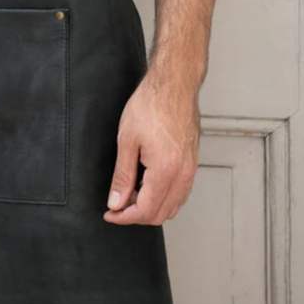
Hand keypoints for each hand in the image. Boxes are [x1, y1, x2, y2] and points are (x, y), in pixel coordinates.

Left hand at [103, 69, 199, 225]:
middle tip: (117, 202)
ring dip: (151, 206)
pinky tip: (147, 183)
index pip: (145, 211)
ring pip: (173, 206)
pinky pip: (180, 192)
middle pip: (160, 214)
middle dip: (136, 214)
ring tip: (130, 191)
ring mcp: (191, 169)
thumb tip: (116, 202)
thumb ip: (122, 176)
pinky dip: (163, 196)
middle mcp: (183, 175)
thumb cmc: (151, 105)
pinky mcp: (193, 163)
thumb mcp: (127, 141)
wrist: (174, 85)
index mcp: (165, 171)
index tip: (110, 213)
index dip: (124, 217)